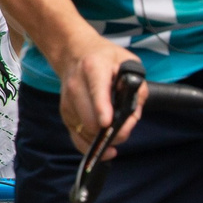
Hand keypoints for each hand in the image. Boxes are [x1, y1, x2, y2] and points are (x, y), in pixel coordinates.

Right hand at [54, 32, 143, 155]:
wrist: (75, 53)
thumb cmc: (105, 58)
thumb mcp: (128, 62)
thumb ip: (137, 86)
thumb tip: (133, 112)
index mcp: (94, 68)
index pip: (96, 91)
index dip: (102, 108)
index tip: (107, 122)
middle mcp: (76, 86)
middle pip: (90, 119)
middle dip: (113, 130)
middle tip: (127, 125)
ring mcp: (68, 102)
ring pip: (86, 132)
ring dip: (105, 138)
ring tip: (118, 129)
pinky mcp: (65, 114)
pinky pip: (77, 138)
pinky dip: (92, 146)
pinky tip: (106, 148)